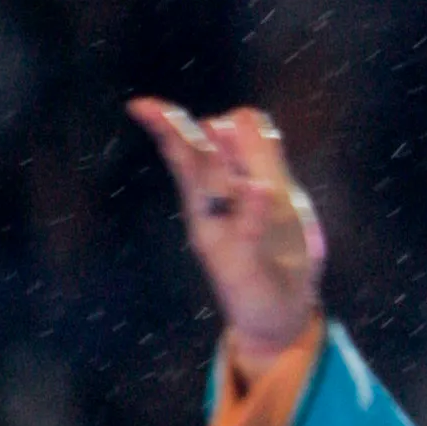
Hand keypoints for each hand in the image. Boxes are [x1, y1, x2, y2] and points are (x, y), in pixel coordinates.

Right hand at [125, 97, 325, 370]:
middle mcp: (211, 211)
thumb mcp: (278, 197)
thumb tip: (237, 114)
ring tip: (210, 126)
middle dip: (172, 134)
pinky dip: (254, 212)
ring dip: (212, 159)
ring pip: (211, 193)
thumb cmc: (279, 253)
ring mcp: (222, 238)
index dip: (205, 124)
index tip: (188, 114)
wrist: (281, 317)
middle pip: (191, 162)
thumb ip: (262, 158)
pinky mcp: (242, 265)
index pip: (202, 144)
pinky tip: (258, 189)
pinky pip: (248, 234)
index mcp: (219, 189)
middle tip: (145, 107)